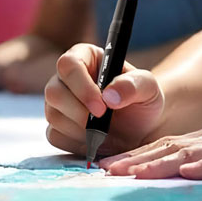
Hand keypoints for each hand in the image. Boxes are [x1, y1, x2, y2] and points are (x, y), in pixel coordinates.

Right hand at [43, 43, 163, 156]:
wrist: (140, 130)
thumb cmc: (142, 101)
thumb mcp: (148, 88)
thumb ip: (134, 85)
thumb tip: (109, 95)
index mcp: (85, 57)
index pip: (68, 64)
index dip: (81, 86)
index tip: (101, 107)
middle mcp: (65, 78)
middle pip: (54, 91)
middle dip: (79, 112)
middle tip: (103, 125)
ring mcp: (58, 103)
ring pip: (53, 115)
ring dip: (80, 130)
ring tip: (105, 132)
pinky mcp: (56, 127)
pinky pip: (55, 136)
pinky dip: (77, 143)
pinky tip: (95, 140)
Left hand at [104, 114, 201, 179]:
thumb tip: (178, 174)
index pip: (161, 147)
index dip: (133, 157)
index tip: (106, 167)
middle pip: (164, 149)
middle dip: (133, 161)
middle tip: (104, 172)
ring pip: (186, 155)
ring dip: (157, 165)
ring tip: (132, 174)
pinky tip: (187, 173)